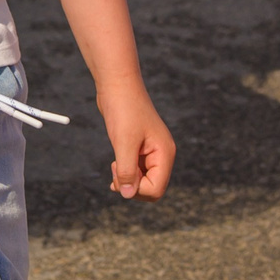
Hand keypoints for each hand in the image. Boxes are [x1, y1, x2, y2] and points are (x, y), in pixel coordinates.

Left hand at [95, 82, 174, 200]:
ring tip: (114, 165)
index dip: (136, 190)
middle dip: (132, 187)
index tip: (120, 174)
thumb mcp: (124, 143)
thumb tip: (127, 194)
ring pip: (142, 180)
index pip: (156, 189)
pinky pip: (136, 171)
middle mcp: (162, 154)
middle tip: (115, 171)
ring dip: (126, 180)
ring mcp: (151, 151)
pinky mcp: (140, 148)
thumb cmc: (124, 110)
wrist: (118, 85)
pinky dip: (124, 173)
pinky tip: (114, 166)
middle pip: (151, 188)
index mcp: (165, 153)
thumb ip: (126, 171)